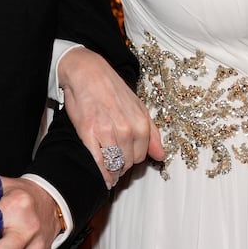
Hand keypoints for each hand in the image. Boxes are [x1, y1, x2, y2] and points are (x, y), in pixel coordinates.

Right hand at [60, 46, 162, 186]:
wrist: (87, 73)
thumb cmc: (110, 88)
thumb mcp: (138, 107)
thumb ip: (152, 133)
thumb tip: (161, 156)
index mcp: (141, 124)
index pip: (141, 156)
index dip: (132, 158)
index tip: (125, 157)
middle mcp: (127, 130)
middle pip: (127, 163)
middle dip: (121, 165)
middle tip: (114, 162)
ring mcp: (108, 133)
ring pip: (114, 165)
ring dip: (111, 170)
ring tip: (107, 168)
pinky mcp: (89, 134)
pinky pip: (99, 163)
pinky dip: (101, 173)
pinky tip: (101, 176)